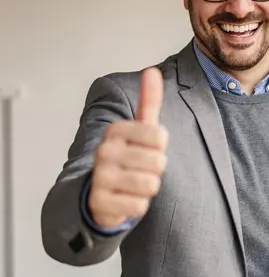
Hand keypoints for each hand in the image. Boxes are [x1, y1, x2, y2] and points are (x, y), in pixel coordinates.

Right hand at [88, 68, 168, 228]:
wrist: (99, 193)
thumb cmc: (127, 157)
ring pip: (151, 184)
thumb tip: (152, 71)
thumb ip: (148, 101)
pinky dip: (137, 206)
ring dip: (147, 188)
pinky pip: (139, 206)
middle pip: (159, 162)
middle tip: (139, 170)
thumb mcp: (138, 128)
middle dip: (155, 170)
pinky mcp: (100, 202)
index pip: (160, 136)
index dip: (159, 147)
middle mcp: (104, 150)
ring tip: (133, 184)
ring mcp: (100, 176)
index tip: (145, 148)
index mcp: (115, 130)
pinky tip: (125, 199)